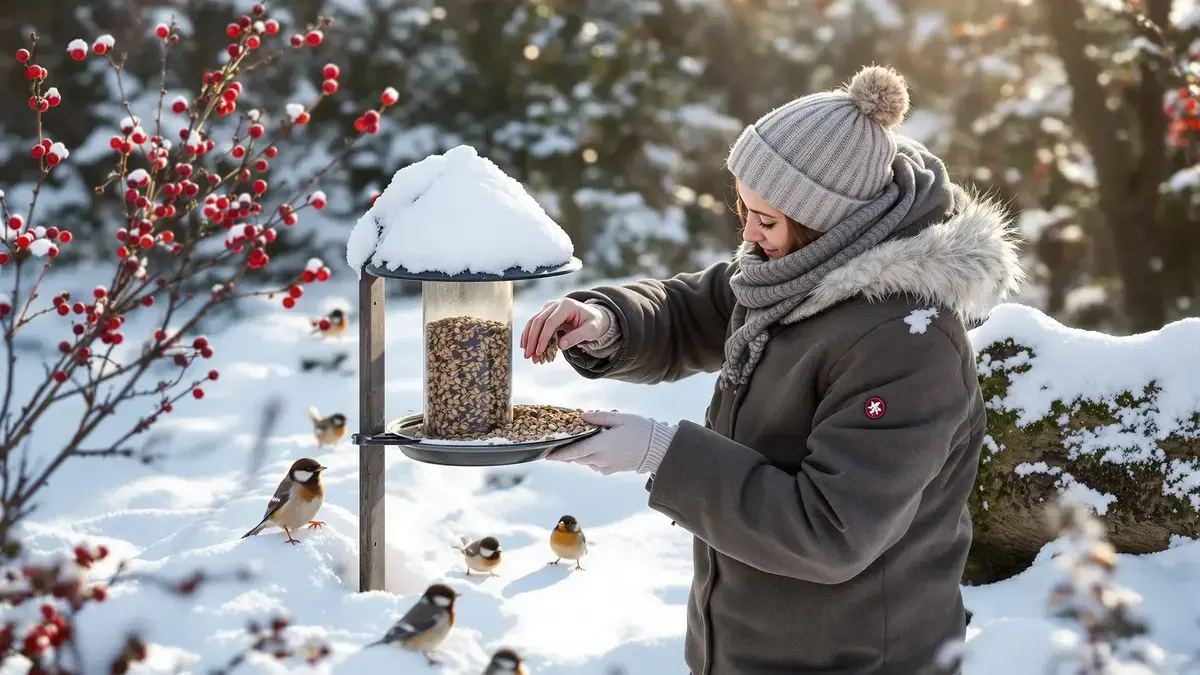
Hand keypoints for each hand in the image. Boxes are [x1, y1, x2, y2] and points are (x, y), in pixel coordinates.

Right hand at [520, 298, 611, 361]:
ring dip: (528, 339)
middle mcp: (555, 304)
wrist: (594, 317)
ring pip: (533, 322)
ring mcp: (549, 308)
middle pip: (538, 321)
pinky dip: (530, 336)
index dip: (543, 338)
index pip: (550, 322)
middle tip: (529, 356)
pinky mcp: (546, 314)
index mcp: (567, 305)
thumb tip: (561, 345)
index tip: (539, 352)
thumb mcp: (591, 330)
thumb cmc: (594, 323)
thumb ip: (577, 337)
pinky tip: (527, 347)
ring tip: (528, 355)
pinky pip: (534, 324)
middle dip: (532, 340)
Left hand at [545, 411, 676, 475]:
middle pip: (577, 458)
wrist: (658, 449)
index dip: (559, 455)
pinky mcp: (611, 470)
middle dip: (567, 452)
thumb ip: (599, 417)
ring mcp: (606, 466)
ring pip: (585, 461)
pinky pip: (595, 464)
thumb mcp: (620, 418)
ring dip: (581, 453)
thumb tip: (581, 415)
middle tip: (560, 442)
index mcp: (601, 445)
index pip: (574, 452)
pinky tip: (598, 446)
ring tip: (583, 440)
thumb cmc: (640, 430)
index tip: (547, 456)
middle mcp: (601, 459)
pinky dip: (591, 456)